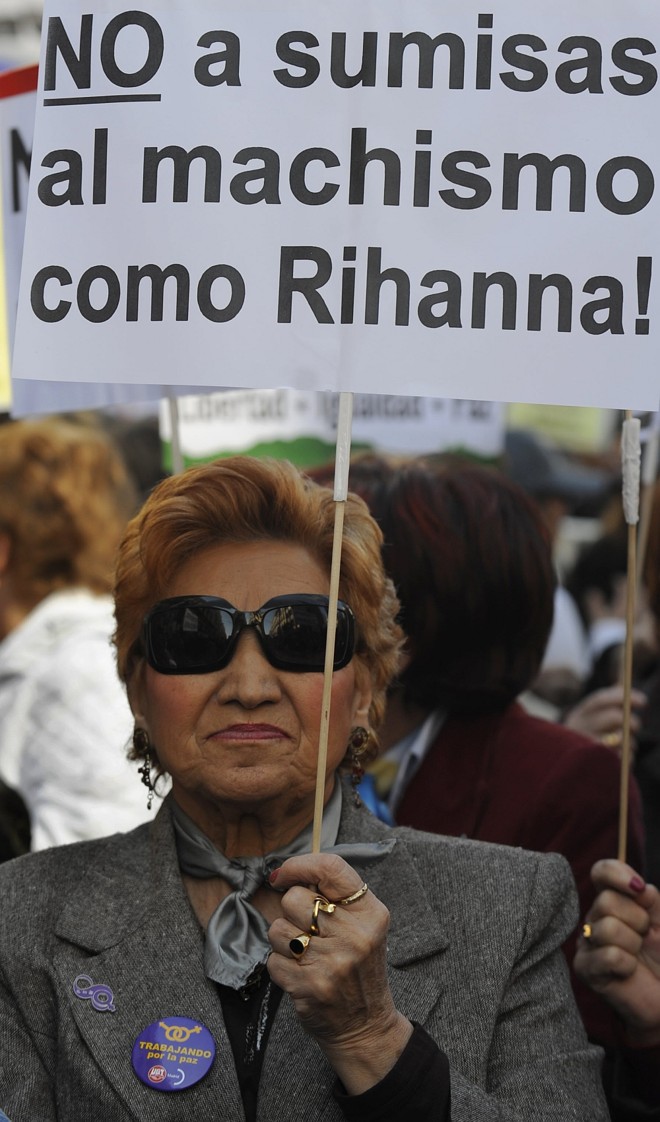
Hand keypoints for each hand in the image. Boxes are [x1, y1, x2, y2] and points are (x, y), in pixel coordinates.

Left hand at [267, 852, 411, 1092]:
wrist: (365, 1025)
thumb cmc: (358, 967)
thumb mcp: (364, 926)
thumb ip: (334, 897)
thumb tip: (285, 874)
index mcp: (370, 913)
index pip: (331, 868)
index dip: (299, 865)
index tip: (284, 874)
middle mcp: (354, 935)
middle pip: (295, 898)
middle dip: (292, 912)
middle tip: (308, 930)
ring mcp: (331, 962)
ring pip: (277, 928)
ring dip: (284, 941)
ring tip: (306, 955)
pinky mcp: (308, 986)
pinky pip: (272, 960)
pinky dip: (281, 967)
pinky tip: (301, 975)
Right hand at [563, 685, 646, 756]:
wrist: (570, 764)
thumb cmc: (592, 734)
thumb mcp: (595, 716)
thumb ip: (611, 698)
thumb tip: (625, 677)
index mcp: (580, 714)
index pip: (600, 699)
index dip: (622, 697)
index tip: (644, 701)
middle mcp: (579, 729)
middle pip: (613, 717)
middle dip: (631, 721)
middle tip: (636, 726)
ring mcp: (586, 749)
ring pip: (621, 740)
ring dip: (630, 742)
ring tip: (623, 745)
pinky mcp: (597, 767)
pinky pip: (624, 759)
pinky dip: (629, 758)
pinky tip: (621, 758)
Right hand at [574, 859, 659, 1045]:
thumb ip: (651, 899)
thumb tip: (638, 888)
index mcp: (612, 899)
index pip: (601, 872)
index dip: (617, 873)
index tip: (639, 889)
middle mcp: (594, 917)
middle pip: (606, 901)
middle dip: (637, 920)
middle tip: (644, 938)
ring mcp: (586, 942)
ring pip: (608, 929)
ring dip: (633, 945)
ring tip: (636, 956)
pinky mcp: (584, 968)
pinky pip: (609, 956)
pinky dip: (628, 965)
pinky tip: (628, 971)